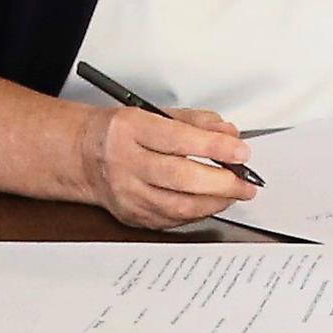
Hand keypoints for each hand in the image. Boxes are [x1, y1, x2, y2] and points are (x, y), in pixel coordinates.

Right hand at [80, 105, 257, 228]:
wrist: (87, 156)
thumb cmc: (123, 132)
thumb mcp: (156, 113)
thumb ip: (197, 122)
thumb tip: (229, 135)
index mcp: (131, 129)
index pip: (179, 139)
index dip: (214, 147)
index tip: (240, 150)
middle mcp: (126, 162)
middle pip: (179, 177)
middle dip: (221, 182)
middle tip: (245, 181)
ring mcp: (127, 194)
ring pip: (177, 206)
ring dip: (214, 202)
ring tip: (234, 193)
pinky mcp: (132, 216)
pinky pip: (171, 220)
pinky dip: (197, 213)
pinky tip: (210, 203)